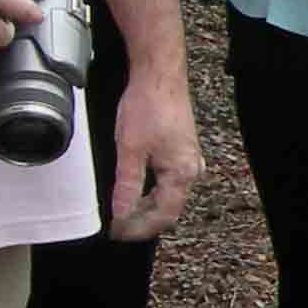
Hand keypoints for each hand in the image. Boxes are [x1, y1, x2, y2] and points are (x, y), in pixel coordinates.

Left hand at [106, 62, 201, 241]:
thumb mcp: (130, 149)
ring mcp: (189, 159)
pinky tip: (136, 188)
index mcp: (182, 174)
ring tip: (123, 211)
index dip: (138, 229)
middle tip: (116, 225)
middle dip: (142, 220)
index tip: (117, 233)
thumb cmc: (149, 106)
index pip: (162, 216)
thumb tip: (121, 214)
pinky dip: (152, 191)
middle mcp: (191, 169)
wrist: (159, 74)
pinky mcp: (182, 150)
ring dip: (147, 206)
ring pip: (169, 195)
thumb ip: (127, 185)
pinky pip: (170, 181)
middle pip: (168, 208)